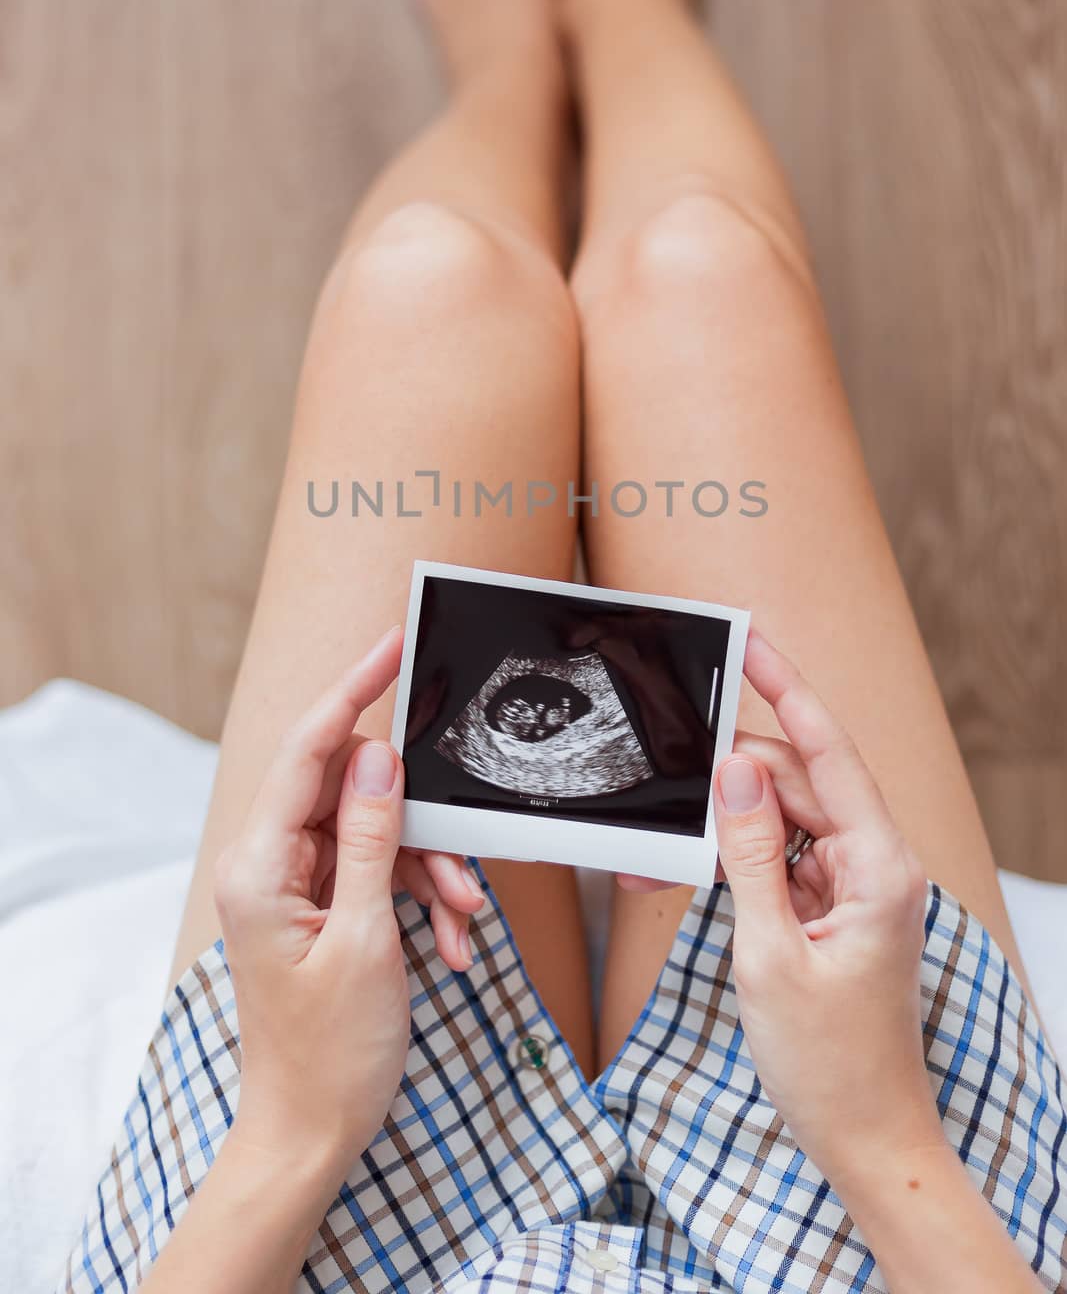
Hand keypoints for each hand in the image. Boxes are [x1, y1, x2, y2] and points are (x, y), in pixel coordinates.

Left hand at [213, 627, 483, 1186]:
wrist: (309, 1136)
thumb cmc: (329, 1054)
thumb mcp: (365, 939)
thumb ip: (373, 840)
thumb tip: (379, 756)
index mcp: (262, 865)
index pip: (309, 751)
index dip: (353, 690)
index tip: (393, 644)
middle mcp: (271, 865)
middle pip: (354, 794)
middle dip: (421, 827)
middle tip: (466, 872)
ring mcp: (296, 888)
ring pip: (377, 835)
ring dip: (430, 874)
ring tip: (466, 926)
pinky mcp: (321, 908)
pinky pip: (379, 875)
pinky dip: (421, 901)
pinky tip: (453, 947)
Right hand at [710, 628, 944, 1186]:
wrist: (865, 1141)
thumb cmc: (829, 1063)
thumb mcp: (771, 953)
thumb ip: (751, 854)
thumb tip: (736, 769)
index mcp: (879, 868)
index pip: (831, 753)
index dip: (788, 690)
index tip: (752, 641)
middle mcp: (873, 866)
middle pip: (798, 782)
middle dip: (731, 770)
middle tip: (668, 758)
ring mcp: (854, 889)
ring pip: (782, 820)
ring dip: (722, 825)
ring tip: (661, 840)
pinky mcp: (832, 912)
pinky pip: (779, 861)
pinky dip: (733, 862)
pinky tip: (684, 868)